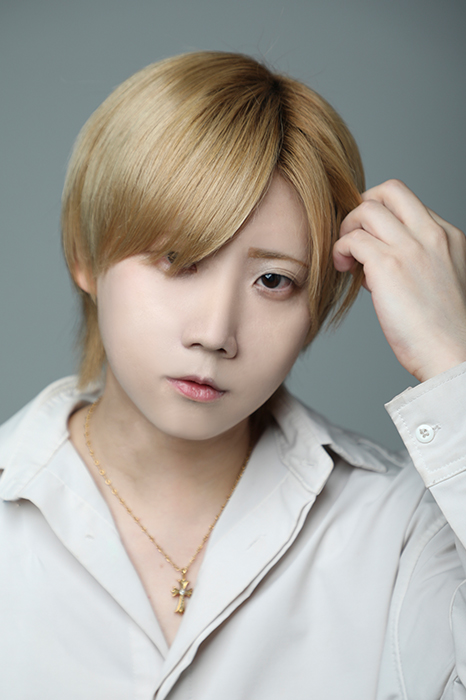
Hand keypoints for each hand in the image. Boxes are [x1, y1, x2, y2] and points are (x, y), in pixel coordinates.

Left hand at [333, 179, 465, 381]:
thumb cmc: (439, 330)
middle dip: (362, 207)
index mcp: (448, 236)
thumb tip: (371, 262)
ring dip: (347, 229)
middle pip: (389, 190)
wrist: (451, 354)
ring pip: (366, 209)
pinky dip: (340, 250)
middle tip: (352, 236)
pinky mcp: (388, 265)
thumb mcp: (437, 281)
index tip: (372, 243)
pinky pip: (352, 239)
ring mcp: (411, 247)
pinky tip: (343, 269)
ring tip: (346, 258)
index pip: (407, 203)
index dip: (382, 218)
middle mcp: (432, 234)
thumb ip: (412, 262)